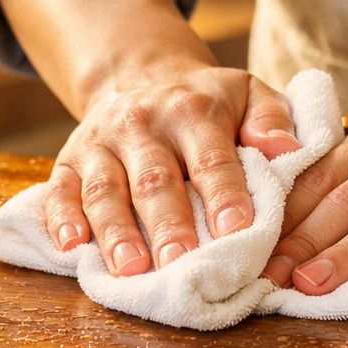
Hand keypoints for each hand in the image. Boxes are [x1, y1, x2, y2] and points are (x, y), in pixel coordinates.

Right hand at [47, 63, 301, 274]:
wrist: (139, 76)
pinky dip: (61, 219)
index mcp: (193, 111)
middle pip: (155, 180)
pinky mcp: (68, 160)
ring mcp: (100, 143)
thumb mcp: (248, 93)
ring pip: (105, 190)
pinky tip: (72, 246)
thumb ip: (272, 118)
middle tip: (182, 265)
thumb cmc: (206, 102)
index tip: (238, 231)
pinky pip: (60, 190)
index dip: (224, 195)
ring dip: (117, 232)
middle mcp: (142, 124)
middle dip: (169, 226)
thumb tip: (287, 150)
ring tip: (131, 270)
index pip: (211, 158)